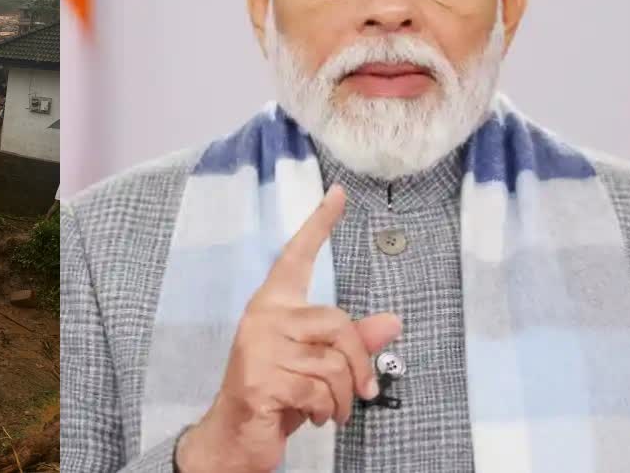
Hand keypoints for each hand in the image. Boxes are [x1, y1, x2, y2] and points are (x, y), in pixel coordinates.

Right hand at [175, 185, 401, 472]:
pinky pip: (318, 390)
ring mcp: (258, 348)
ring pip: (332, 364)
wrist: (235, 435)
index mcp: (274, 305)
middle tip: (362, 393)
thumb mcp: (317, 365)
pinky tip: (313, 416)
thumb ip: (352, 342)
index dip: (319, 224)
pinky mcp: (259, 379)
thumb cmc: (276, 394)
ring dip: (343, 398)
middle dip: (359, 365)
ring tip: (331, 410)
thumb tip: (394, 321)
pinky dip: (326, 411)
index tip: (338, 194)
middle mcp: (263, 318)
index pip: (297, 257)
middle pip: (337, 323)